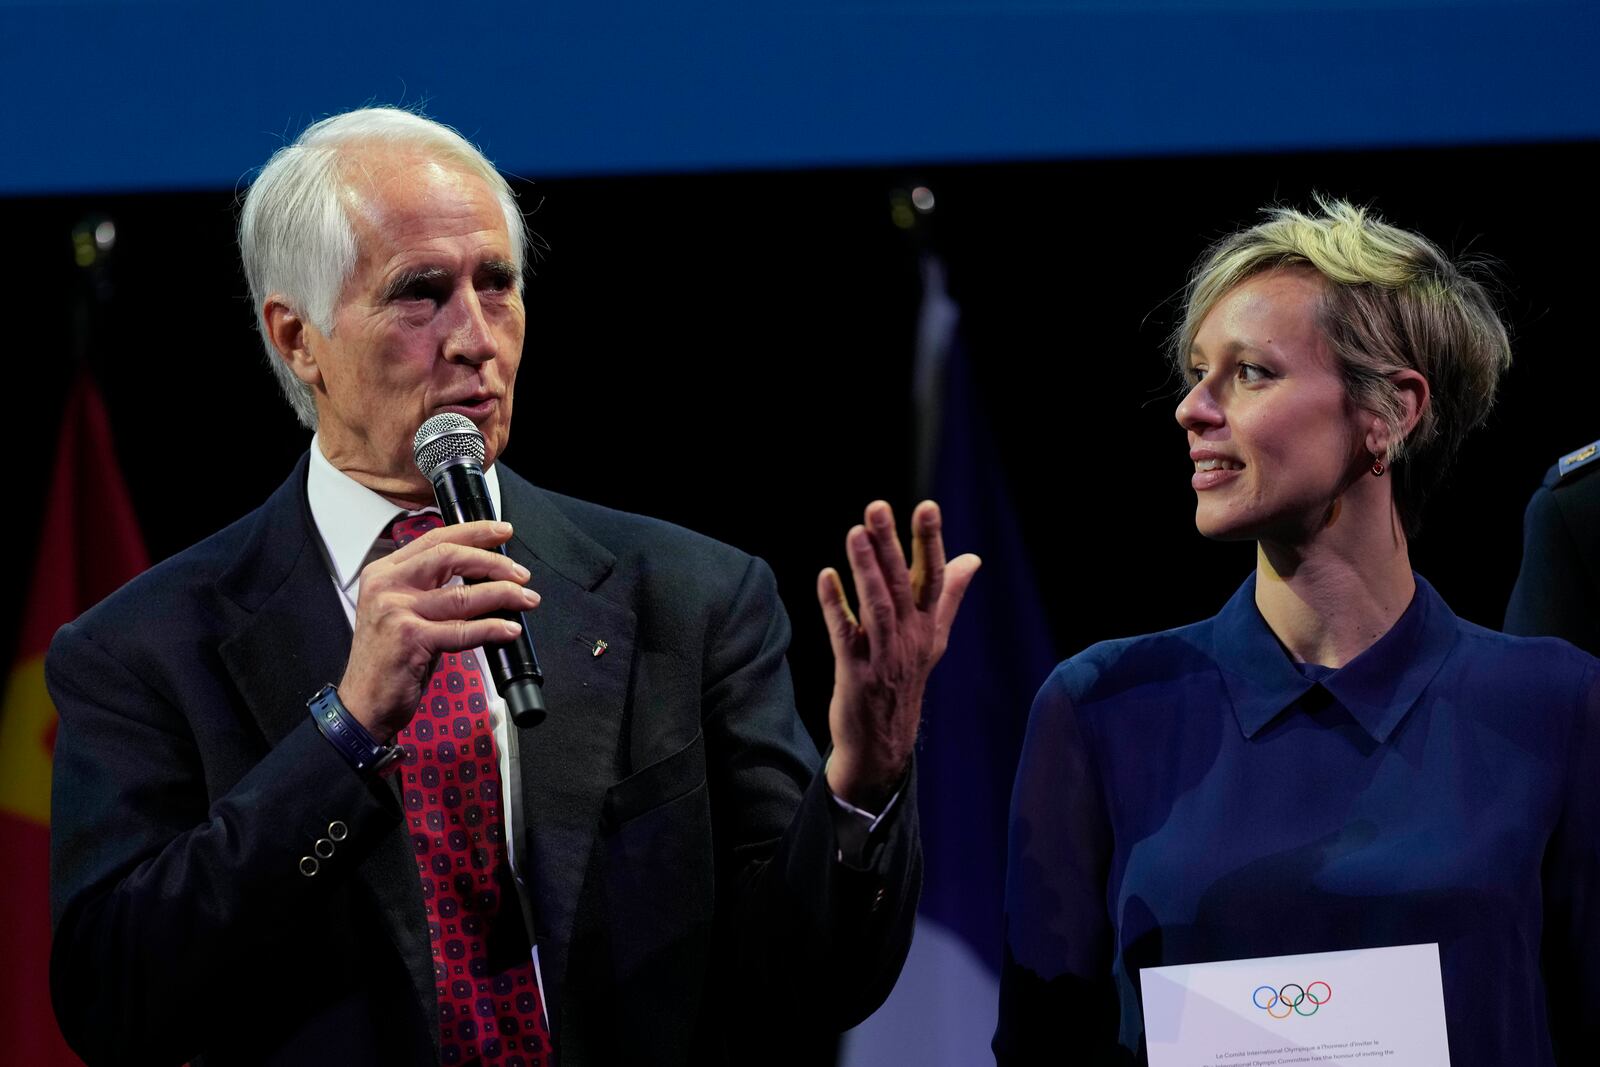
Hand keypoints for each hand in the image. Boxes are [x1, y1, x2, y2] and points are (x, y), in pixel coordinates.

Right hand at [338, 520, 539, 740]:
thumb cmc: (388, 660)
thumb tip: (483, 575)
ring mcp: (396, 611)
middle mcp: (387, 586)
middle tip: (520, 572)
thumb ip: (432, 589)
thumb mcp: (402, 612)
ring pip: (462, 594)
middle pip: (450, 556)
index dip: (474, 532)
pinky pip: (463, 630)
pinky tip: (509, 628)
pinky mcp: (410, 639)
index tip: (502, 531)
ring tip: (525, 598)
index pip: (435, 540)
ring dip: (502, 595)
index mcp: (384, 573)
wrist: (363, 703)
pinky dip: (492, 628)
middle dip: (493, 561)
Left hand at [817, 500, 979, 809]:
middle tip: (878, 507)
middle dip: (892, 544)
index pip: (934, 576)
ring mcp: (884, 656)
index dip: (930, 541)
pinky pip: (845, 635)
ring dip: (865, 569)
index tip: (927, 506)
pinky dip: (835, 606)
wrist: (884, 741)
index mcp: (929, 626)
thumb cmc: (905, 679)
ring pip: (876, 606)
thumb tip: (972, 559)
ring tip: (855, 533)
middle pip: (902, 585)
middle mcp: (910, 638)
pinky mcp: (856, 673)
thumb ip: (950, 595)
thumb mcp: (933, 638)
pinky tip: (825, 577)